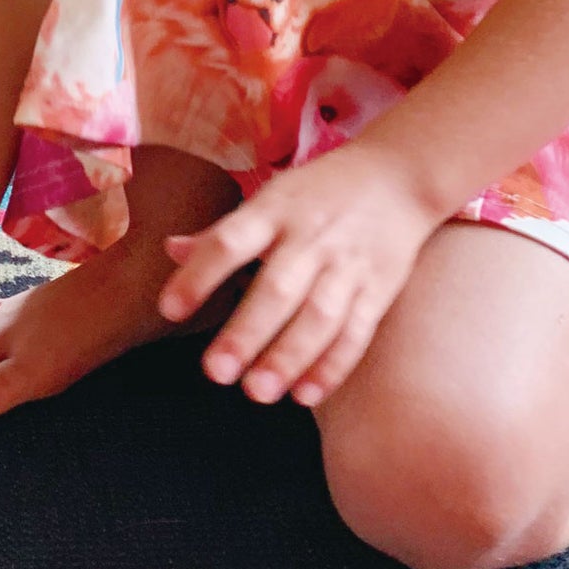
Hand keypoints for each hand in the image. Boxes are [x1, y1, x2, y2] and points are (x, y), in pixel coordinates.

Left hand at [157, 144, 437, 409]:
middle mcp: (311, 237)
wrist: (399, 174)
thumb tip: (170, 250)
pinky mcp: (379, 288)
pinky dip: (333, 366)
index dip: (198, 275)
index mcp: (274, 210)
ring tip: (257, 392)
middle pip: (277, 288)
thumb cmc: (320, 191)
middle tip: (215, 373)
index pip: (230, 242)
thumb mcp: (270, 197)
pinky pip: (356, 332)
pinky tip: (305, 395)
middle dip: (247, 332)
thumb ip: (223, 232)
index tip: (168, 311)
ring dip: (288, 357)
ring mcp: (348, 264)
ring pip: (319, 316)